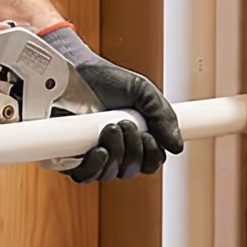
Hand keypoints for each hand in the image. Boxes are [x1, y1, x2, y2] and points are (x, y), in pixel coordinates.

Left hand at [44, 25, 182, 182]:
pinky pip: (85, 176)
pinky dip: (95, 166)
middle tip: (125, 124)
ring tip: (111, 127)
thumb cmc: (105, 79)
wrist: (74, 70)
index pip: (150, 164)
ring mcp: (92, 155)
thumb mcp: (143, 92)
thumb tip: (177, 147)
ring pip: (111, 175)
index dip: (152, 156)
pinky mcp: (69, 157)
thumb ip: (163, 118)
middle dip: (133, 150)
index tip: (148, 135)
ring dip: (116, 153)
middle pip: (132, 172)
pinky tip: (100, 149)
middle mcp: (114, 151)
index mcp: (135, 139)